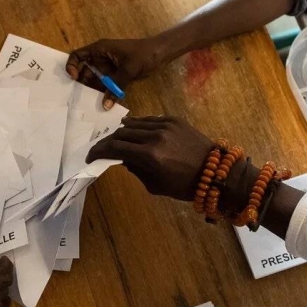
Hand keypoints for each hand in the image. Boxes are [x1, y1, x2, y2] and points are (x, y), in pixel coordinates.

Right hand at [66, 38, 163, 108]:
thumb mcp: (128, 70)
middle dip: (82, 85)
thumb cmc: (143, 55)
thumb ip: (116, 87)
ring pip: (95, 81)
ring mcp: (108, 68)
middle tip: (80, 100)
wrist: (160, 54)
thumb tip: (105, 105)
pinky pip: (106, 86)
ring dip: (93, 92)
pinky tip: (103, 104)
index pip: (78, 55)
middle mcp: (101, 58)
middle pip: (84, 72)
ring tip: (90, 106)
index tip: (73, 79)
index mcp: (100, 49)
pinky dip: (104, 94)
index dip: (72, 66)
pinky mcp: (115, 76)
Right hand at [87, 115, 214, 199]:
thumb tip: (123, 158)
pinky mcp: (174, 120)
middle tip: (102, 149)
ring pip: (134, 123)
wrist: (215, 172)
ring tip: (116, 139)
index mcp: (150, 156)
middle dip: (108, 141)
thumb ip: (136, 170)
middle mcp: (155, 136)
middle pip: (121, 133)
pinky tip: (133, 130)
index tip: (91, 156)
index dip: (99, 151)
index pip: (115, 148)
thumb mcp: (155, 185)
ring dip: (122, 131)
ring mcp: (165, 125)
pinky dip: (138, 125)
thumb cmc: (184, 186)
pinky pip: (149, 120)